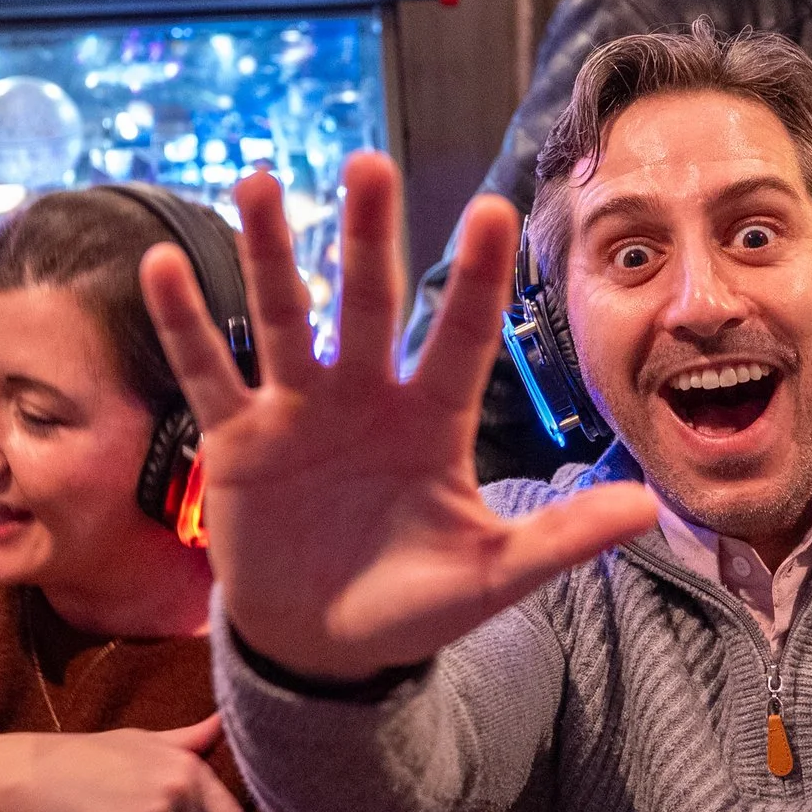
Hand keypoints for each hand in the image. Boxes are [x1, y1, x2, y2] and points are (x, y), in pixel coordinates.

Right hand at [139, 165, 658, 682]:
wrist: (325, 648)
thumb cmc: (413, 604)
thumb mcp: (492, 577)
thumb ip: (561, 540)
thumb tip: (651, 506)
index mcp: (433, 421)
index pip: (461, 338)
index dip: (476, 280)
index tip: (494, 209)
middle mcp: (366, 397)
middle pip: (368, 303)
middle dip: (368, 236)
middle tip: (370, 164)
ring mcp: (298, 411)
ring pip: (283, 318)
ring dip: (271, 253)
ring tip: (258, 183)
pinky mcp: (237, 439)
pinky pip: (209, 372)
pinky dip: (184, 324)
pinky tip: (159, 267)